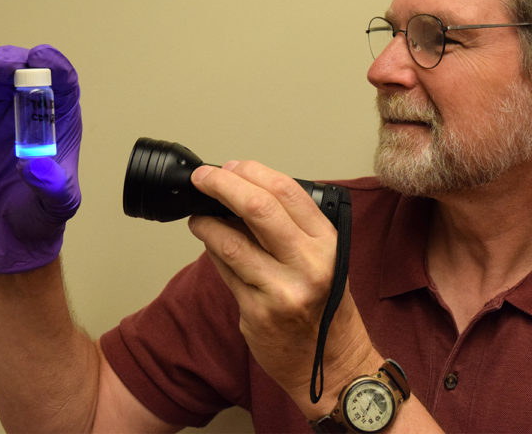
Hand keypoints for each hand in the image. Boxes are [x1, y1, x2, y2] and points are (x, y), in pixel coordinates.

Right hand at [0, 45, 81, 273]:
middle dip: (11, 61)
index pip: (63, 81)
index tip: (39, 57)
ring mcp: (0, 108)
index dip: (53, 64)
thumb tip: (33, 165)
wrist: (8, 227)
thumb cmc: (41, 209)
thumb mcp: (58, 201)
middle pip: (24, 70)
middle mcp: (31, 105)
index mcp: (59, 116)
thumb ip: (52, 185)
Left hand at [187, 161, 377, 413]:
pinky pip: (225, 272)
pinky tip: (209, 244)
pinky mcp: (258, 313)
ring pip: (230, 242)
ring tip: (198, 215)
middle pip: (258, 208)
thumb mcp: (324, 259)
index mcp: (327, 243)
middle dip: (222, 185)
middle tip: (201, 178)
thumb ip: (290, 229)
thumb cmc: (326, 309)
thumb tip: (242, 194)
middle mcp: (309, 264)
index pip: (286, 191)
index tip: (229, 166)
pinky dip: (212, 251)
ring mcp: (282, 290)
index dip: (251, 171)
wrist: (332, 365)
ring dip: (206, 222)